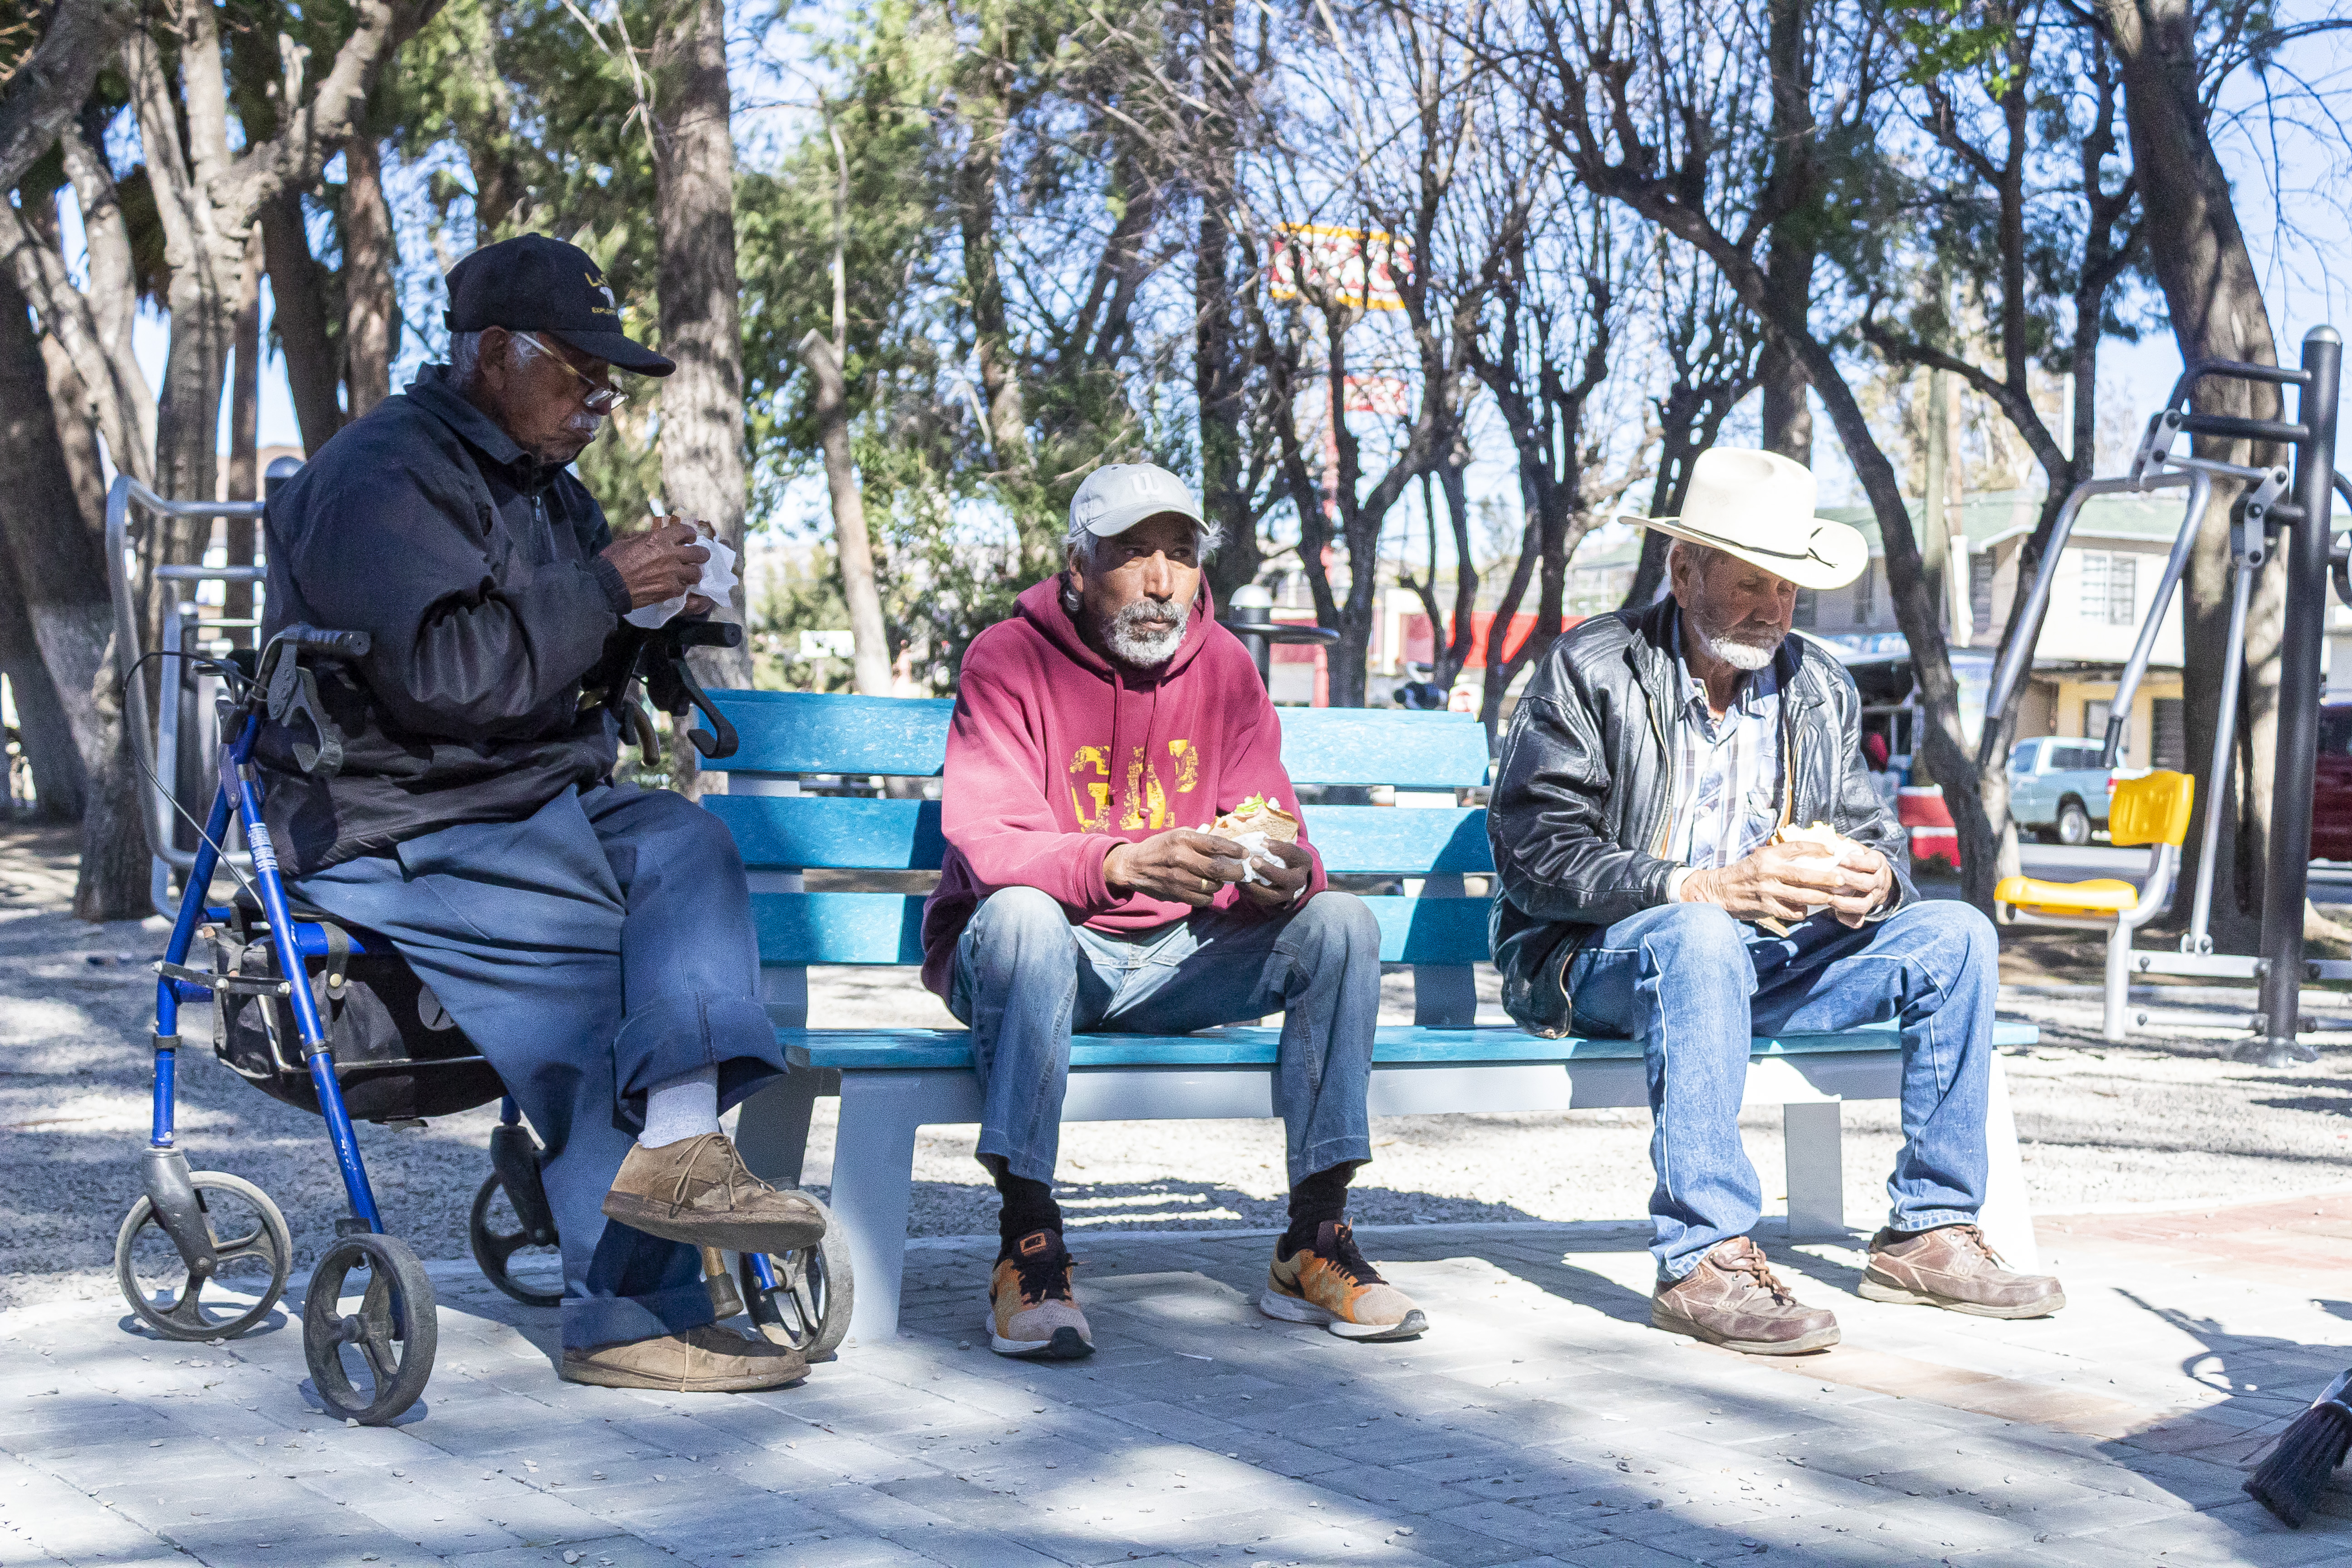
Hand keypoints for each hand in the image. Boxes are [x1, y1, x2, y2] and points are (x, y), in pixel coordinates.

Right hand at [599, 519, 709, 609]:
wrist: (608, 585)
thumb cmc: (614, 560)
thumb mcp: (629, 540)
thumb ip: (647, 537)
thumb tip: (656, 534)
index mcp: (660, 538)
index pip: (686, 531)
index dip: (690, 534)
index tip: (690, 538)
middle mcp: (670, 554)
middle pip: (699, 553)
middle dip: (701, 554)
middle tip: (699, 556)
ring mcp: (672, 573)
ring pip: (696, 573)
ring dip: (693, 572)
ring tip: (688, 573)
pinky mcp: (670, 590)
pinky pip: (684, 588)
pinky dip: (680, 586)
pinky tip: (674, 585)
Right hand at [1102, 829, 1248, 906]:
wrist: (1133, 866)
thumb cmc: (1160, 847)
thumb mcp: (1178, 834)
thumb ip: (1201, 839)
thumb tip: (1228, 845)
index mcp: (1183, 839)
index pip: (1215, 844)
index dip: (1234, 850)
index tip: (1245, 853)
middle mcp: (1180, 857)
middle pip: (1217, 869)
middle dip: (1235, 872)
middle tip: (1242, 872)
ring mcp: (1177, 878)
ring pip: (1211, 887)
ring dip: (1220, 885)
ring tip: (1219, 880)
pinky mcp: (1174, 893)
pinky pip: (1201, 900)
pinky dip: (1208, 896)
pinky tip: (1206, 890)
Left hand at [1231, 837, 1311, 908]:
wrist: (1290, 875)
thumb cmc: (1284, 856)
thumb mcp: (1285, 848)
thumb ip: (1275, 846)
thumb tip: (1259, 844)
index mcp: (1303, 861)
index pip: (1293, 854)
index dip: (1279, 848)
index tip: (1263, 842)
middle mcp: (1299, 880)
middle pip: (1285, 878)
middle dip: (1268, 870)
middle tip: (1253, 861)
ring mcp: (1288, 893)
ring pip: (1272, 894)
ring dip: (1255, 886)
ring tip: (1242, 876)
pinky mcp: (1276, 901)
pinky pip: (1262, 900)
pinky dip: (1249, 893)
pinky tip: (1240, 883)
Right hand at [1682, 841, 1876, 926]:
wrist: (1717, 891)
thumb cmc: (1741, 874)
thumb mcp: (1758, 859)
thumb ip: (1779, 857)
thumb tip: (1807, 856)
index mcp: (1767, 856)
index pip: (1797, 848)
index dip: (1818, 848)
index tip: (1833, 851)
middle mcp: (1768, 871)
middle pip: (1805, 874)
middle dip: (1827, 878)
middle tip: (1842, 879)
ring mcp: (1767, 891)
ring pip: (1802, 896)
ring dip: (1820, 898)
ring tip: (1831, 898)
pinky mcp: (1766, 907)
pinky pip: (1791, 912)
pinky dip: (1801, 912)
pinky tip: (1806, 911)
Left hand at [1823, 841, 1894, 927]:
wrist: (1879, 879)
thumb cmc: (1862, 861)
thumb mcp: (1860, 850)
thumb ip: (1848, 846)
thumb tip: (1833, 837)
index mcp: (1878, 863)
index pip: (1870, 863)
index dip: (1856, 862)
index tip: (1841, 859)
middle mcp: (1879, 881)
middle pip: (1867, 883)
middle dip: (1849, 880)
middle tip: (1832, 876)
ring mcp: (1875, 897)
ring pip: (1864, 904)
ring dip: (1845, 902)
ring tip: (1829, 897)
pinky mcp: (1866, 910)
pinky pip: (1859, 918)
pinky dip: (1846, 917)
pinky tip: (1833, 911)